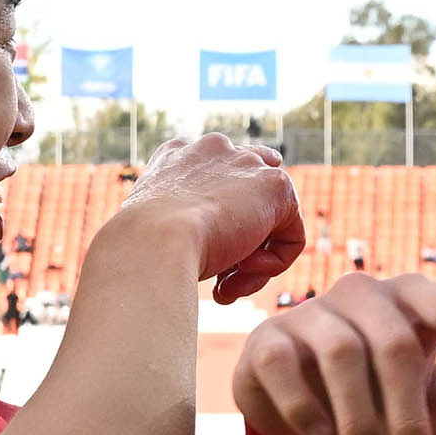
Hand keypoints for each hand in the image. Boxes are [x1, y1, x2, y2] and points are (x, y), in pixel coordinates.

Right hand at [121, 135, 304, 302]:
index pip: (215, 178)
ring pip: (268, 221)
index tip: (203, 253)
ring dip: (252, 261)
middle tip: (219, 278)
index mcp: (177, 156)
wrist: (153, 243)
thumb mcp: (155, 228)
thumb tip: (211, 244)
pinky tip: (243, 272)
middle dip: (238, 242)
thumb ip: (179, 222)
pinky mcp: (275, 187)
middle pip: (246, 197)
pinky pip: (291, 235)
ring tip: (228, 285)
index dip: (218, 222)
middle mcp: (213, 149)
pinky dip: (274, 263)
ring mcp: (246, 163)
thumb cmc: (144, 247)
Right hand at [233, 273, 435, 434]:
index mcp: (412, 302)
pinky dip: (306, 405)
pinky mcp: (268, 339)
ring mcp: (312, 312)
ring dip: (360, 422)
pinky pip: (285, 364)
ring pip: (342, 354)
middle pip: (394, 346)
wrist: (303, 416)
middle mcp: (363, 295)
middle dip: (408, 417)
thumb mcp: (424, 409)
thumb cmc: (380, 400)